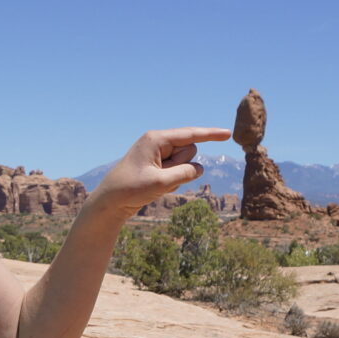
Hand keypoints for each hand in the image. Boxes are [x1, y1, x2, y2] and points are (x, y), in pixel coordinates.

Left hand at [87, 127, 234, 215]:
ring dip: (177, 176)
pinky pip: (178, 173)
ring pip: (186, 163)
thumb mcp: (162, 182)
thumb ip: (185, 173)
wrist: (109, 203)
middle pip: (189, 150)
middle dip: (182, 165)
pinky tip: (154, 188)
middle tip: (159, 177)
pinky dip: (172, 182)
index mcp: (156, 139)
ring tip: (154, 183)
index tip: (228, 133)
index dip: (211, 134)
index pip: (190, 134)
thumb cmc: (131, 189)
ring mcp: (158, 155)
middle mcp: (158, 143)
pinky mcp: (158, 167)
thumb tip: (199, 168)